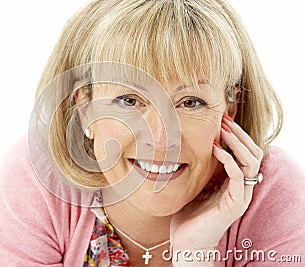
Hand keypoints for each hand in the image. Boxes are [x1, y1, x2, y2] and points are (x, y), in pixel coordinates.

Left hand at [169, 114, 262, 262]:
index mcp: (233, 182)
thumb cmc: (189, 213)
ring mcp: (240, 195)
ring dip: (238, 142)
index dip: (236, 135)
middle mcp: (241, 187)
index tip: (221, 119)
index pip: (244, 152)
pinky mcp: (235, 203)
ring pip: (251, 161)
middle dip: (239, 133)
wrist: (186, 241)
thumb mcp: (197, 184)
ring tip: (223, 129)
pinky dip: (229, 159)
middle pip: (253, 152)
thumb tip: (196, 145)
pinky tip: (216, 149)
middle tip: (224, 118)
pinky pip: (238, 175)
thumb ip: (203, 168)